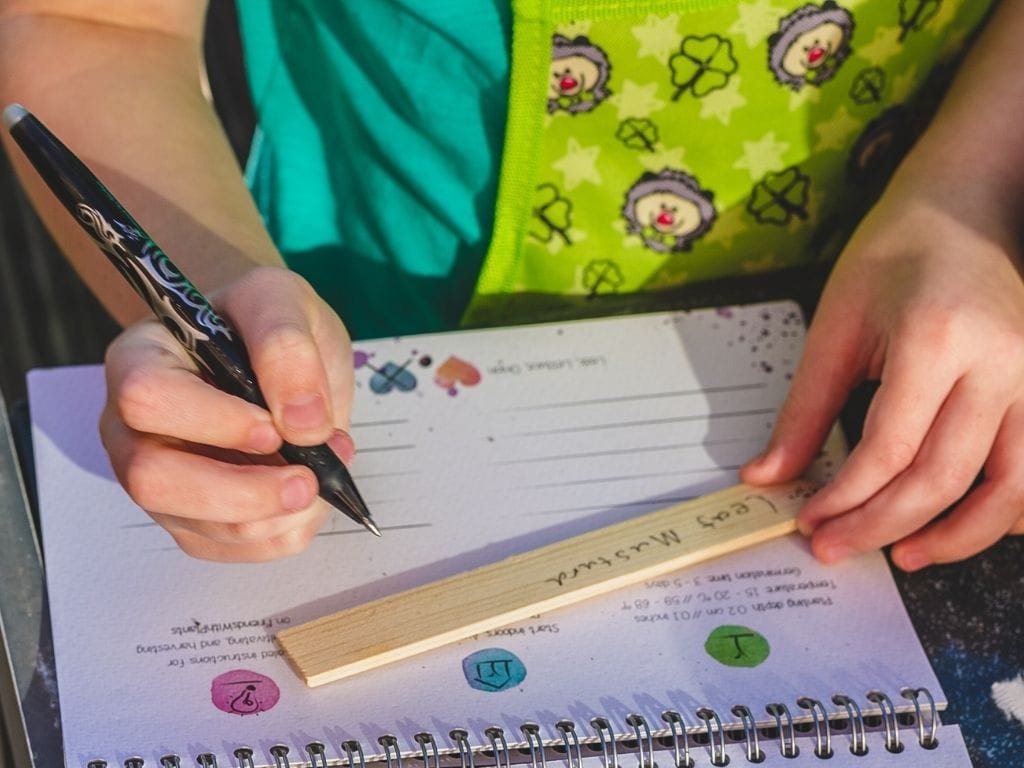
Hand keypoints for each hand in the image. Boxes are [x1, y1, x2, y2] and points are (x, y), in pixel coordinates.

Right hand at [99, 266, 354, 561]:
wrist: (272, 351)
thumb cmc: (263, 322)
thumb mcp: (282, 301)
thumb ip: (287, 349)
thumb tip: (305, 426)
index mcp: (140, 361)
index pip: (148, 400)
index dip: (213, 422)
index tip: (275, 428)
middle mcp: (134, 428)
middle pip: (153, 480)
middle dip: (240, 493)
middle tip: (308, 481)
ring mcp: (160, 480)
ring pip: (194, 527)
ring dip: (272, 518)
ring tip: (322, 479)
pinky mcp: (193, 518)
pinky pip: (228, 549)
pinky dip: (279, 536)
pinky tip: (309, 502)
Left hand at [741, 182, 1023, 569]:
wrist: (961, 210)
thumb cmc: (893, 255)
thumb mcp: (834, 324)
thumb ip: (804, 409)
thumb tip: (766, 476)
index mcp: (936, 338)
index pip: (889, 448)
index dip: (846, 497)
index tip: (809, 519)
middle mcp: (1000, 362)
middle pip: (944, 476)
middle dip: (882, 524)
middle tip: (834, 547)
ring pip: (1010, 488)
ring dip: (956, 536)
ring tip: (903, 555)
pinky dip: (1008, 510)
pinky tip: (962, 523)